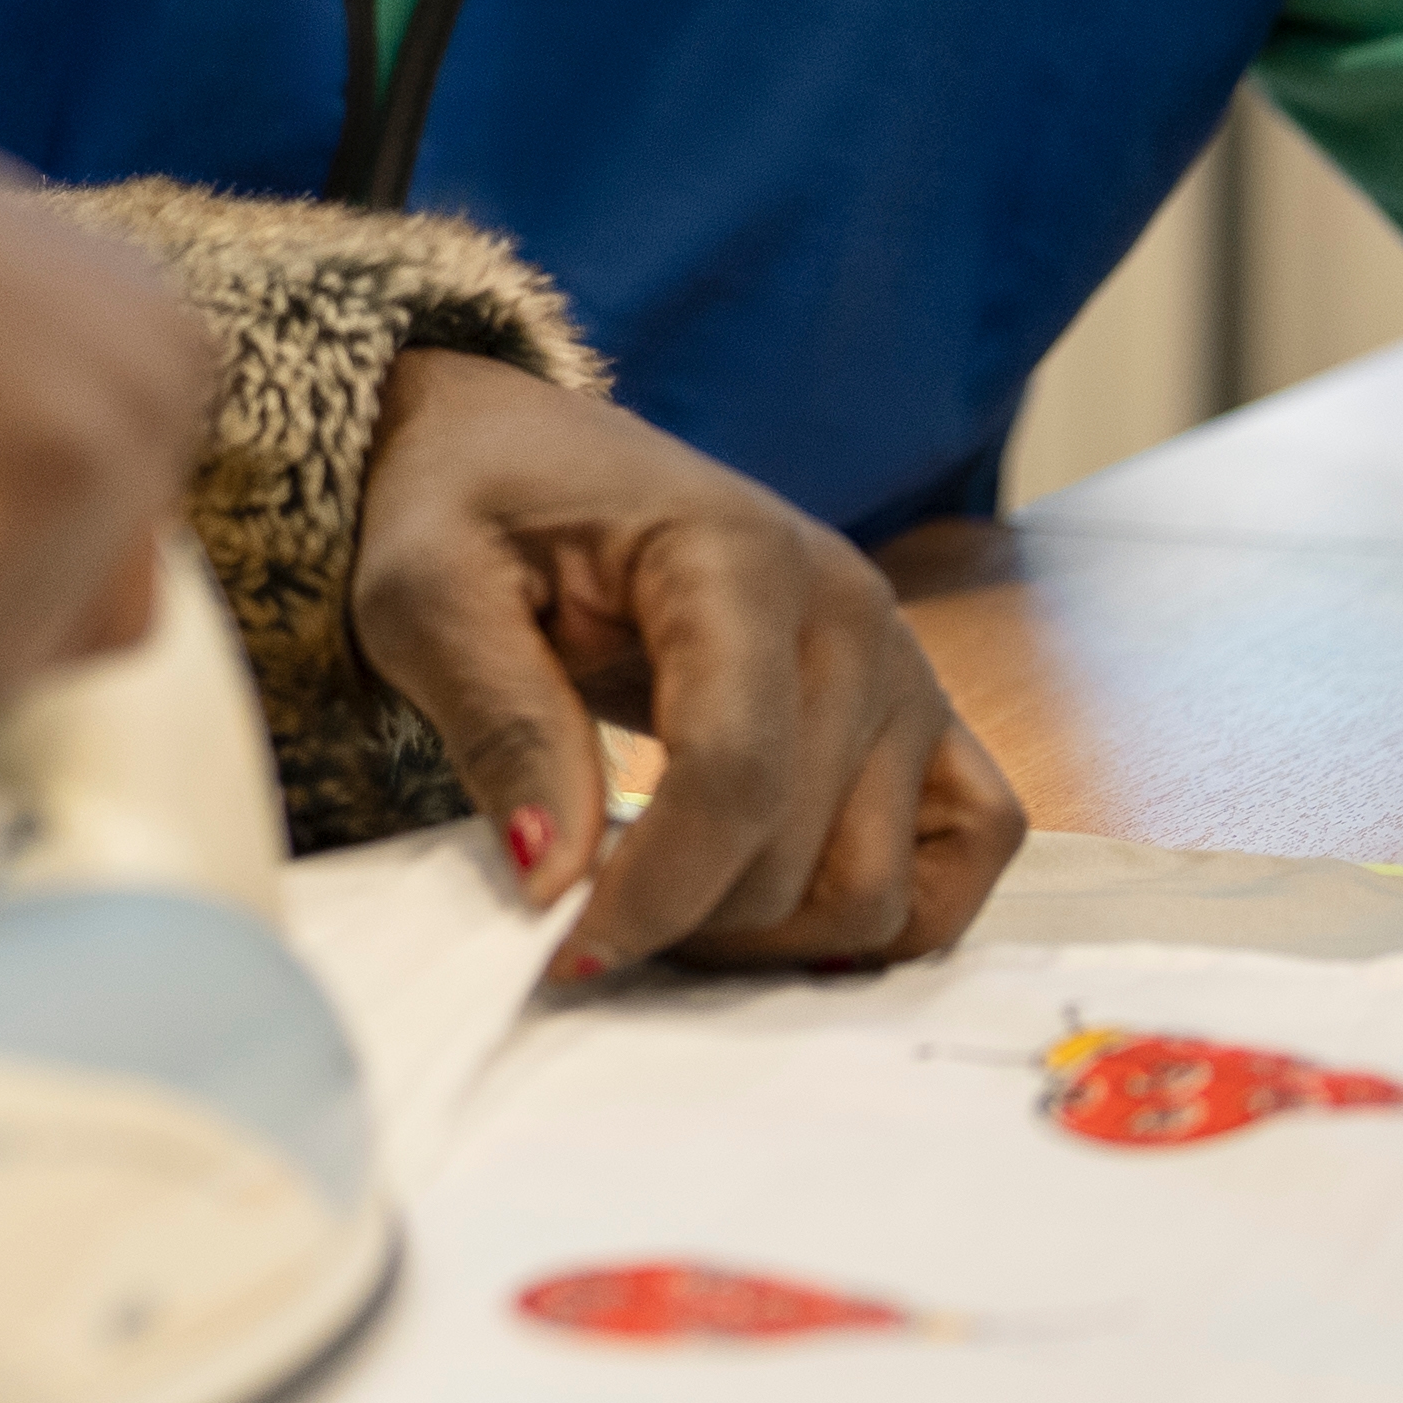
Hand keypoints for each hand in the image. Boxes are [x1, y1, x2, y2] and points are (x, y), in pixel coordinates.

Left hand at [352, 348, 1023, 976]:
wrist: (524, 454)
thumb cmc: (471, 506)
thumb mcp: (429, 590)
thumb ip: (499, 724)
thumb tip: (558, 879)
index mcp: (735, 556)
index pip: (733, 772)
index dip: (652, 891)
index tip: (562, 947)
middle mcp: (851, 609)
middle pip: (803, 849)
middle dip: (685, 919)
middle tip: (581, 917)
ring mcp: (902, 664)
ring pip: (884, 882)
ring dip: (773, 936)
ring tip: (664, 907)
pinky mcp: (918, 711)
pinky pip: (973, 843)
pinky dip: (891, 908)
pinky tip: (777, 909)